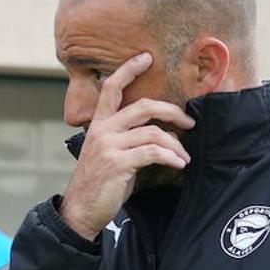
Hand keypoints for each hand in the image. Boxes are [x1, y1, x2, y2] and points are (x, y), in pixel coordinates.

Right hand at [58, 53, 193, 240]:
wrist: (81, 211)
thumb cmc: (99, 184)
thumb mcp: (108, 154)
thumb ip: (126, 139)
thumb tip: (160, 133)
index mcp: (99, 124)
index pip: (111, 88)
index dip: (129, 70)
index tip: (146, 58)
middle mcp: (102, 130)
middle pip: (142, 106)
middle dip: (172, 111)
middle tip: (189, 122)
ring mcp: (109, 146)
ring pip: (153, 133)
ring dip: (176, 145)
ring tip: (185, 156)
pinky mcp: (117, 163)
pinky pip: (152, 153)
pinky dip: (171, 158)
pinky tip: (179, 165)